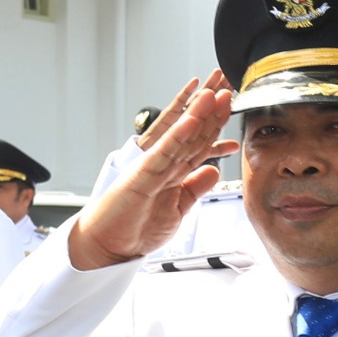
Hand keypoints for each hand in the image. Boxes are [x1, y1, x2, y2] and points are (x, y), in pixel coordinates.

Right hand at [69, 75, 235, 269]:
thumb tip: (213, 171)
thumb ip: (194, 188)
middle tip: (227, 89)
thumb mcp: (177, 209)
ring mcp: (152, 168)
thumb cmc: (133, 228)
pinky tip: (191, 121)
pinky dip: (177, 137)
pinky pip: (163, 153)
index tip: (231, 108)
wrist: (106, 246)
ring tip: (212, 94)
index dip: (217, 126)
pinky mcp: (141, 176)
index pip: (199, 145)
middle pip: (192, 135)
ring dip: (197, 115)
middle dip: (211, 113)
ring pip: (180, 138)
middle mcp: (163, 166)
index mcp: (172, 173)